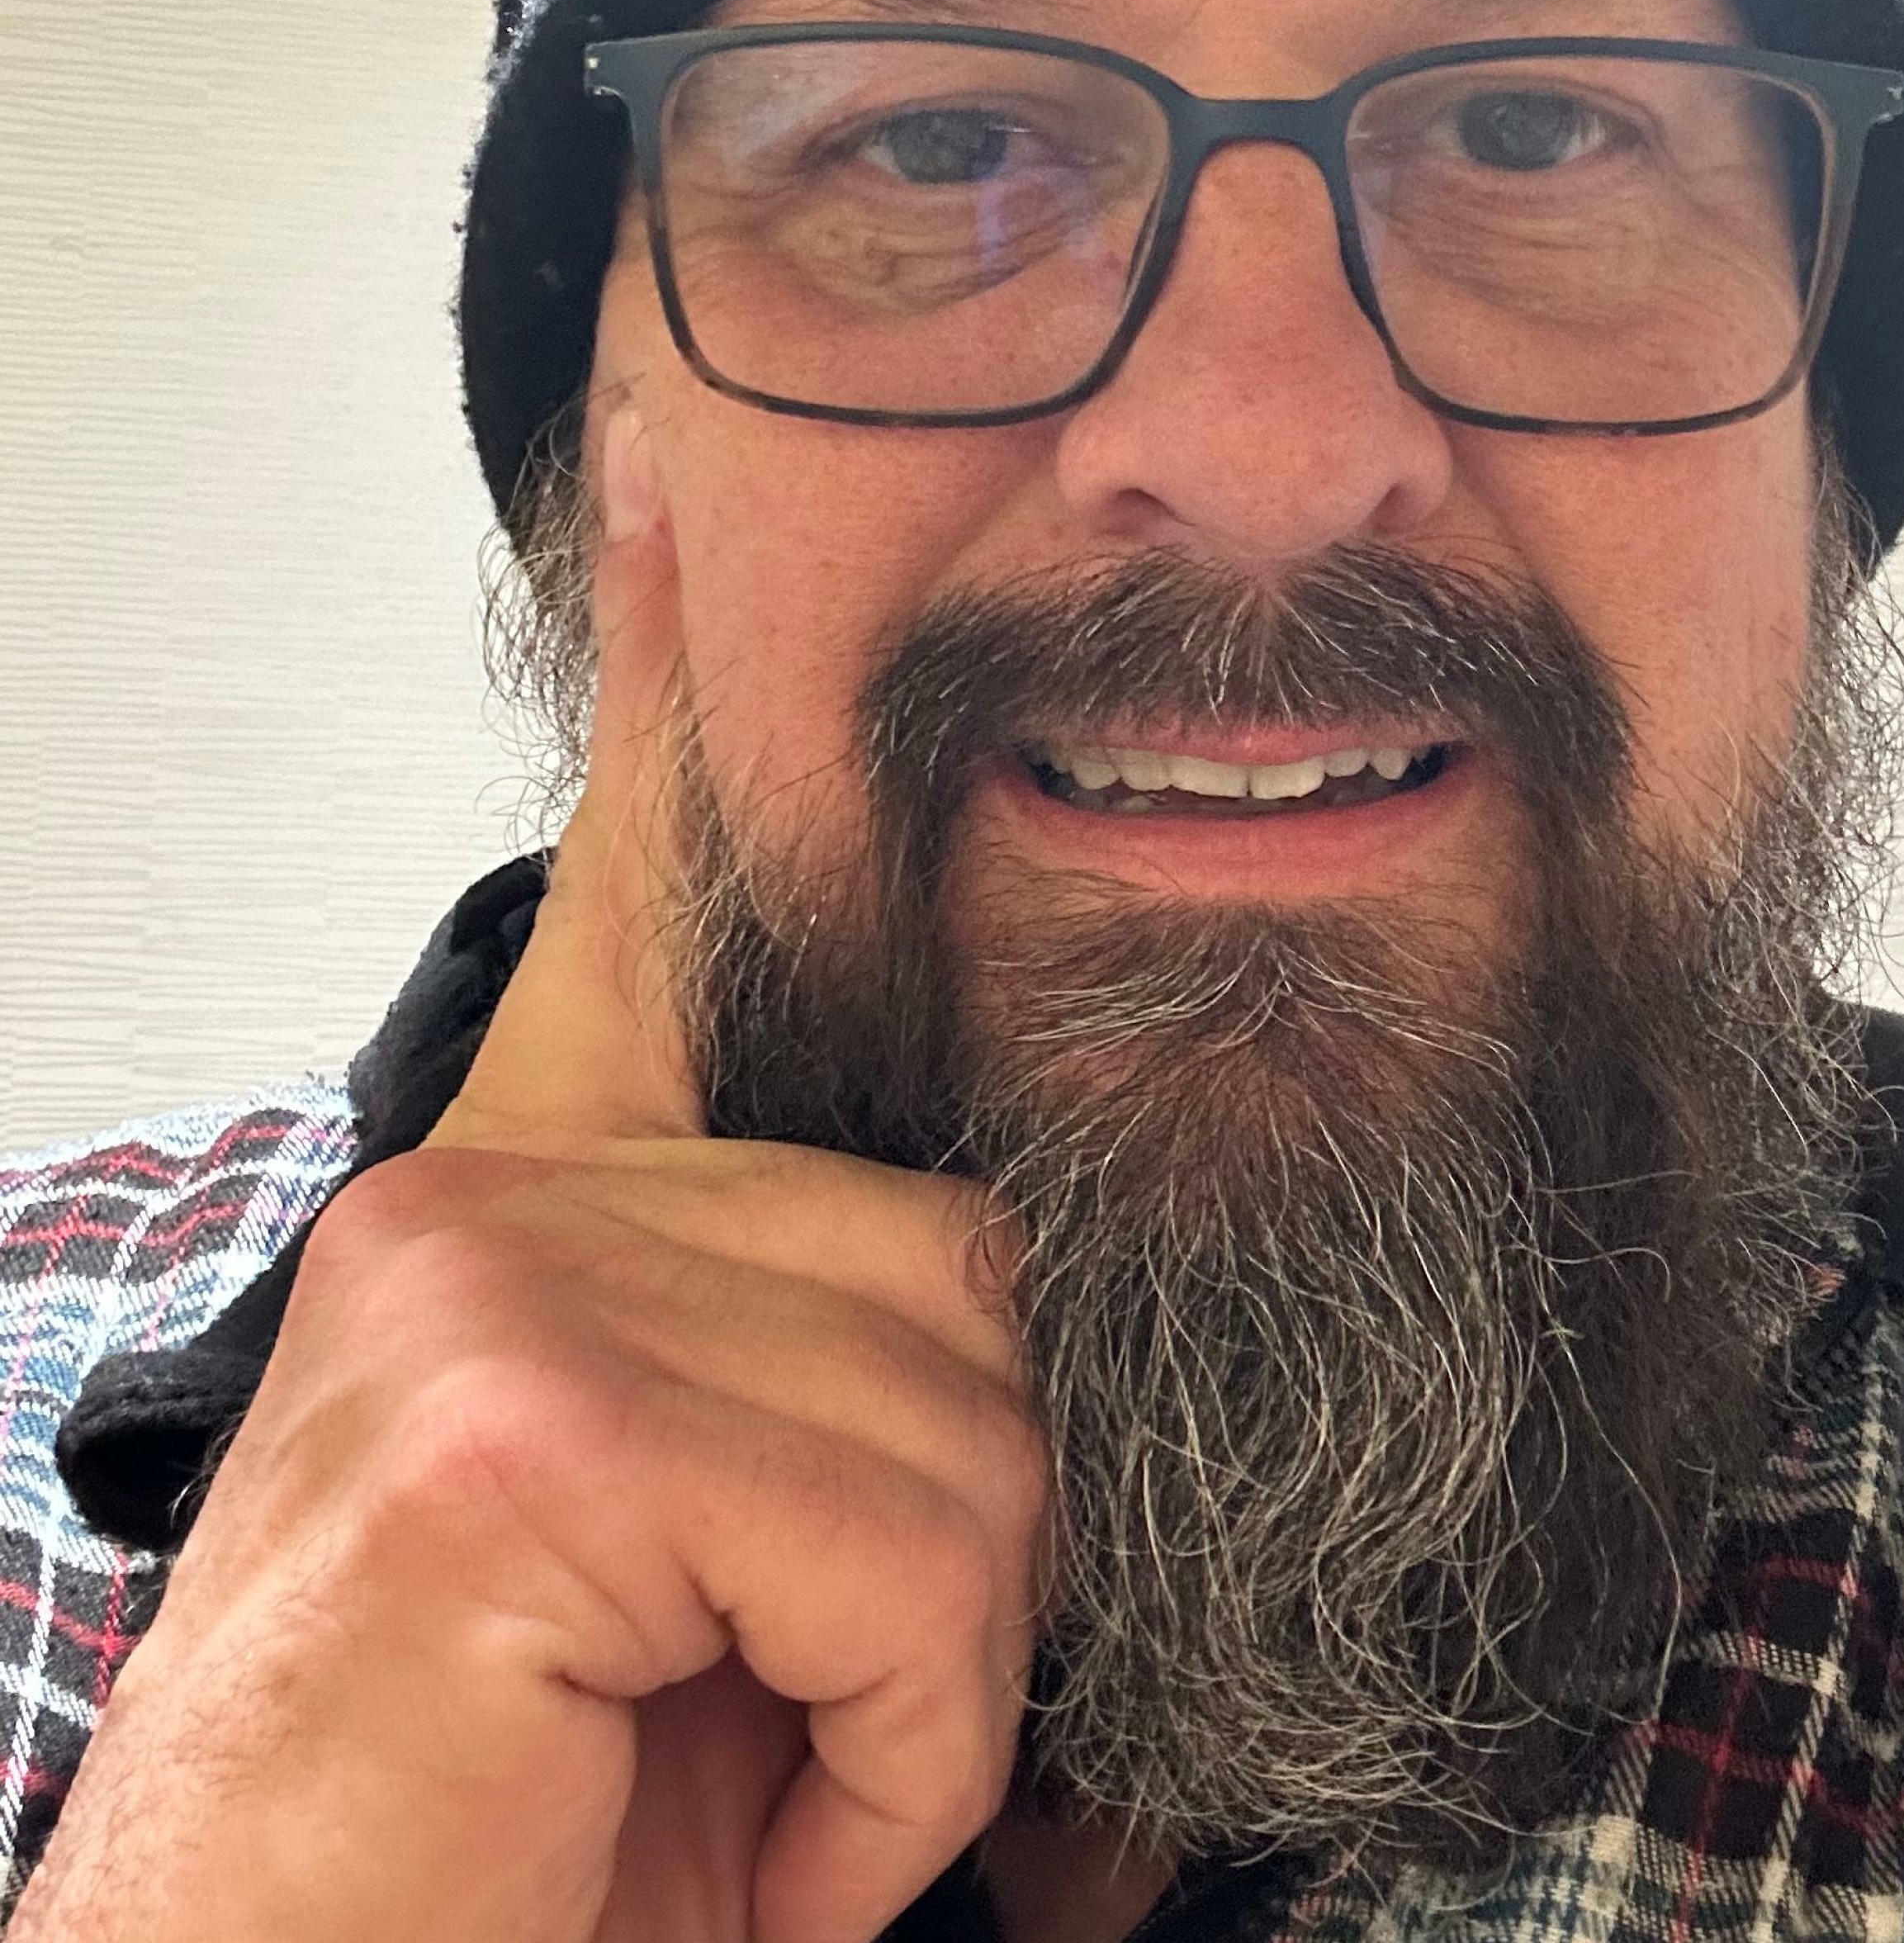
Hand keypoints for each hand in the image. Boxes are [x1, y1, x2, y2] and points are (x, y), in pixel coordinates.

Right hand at [15, 408, 1046, 1942]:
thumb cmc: (528, 1831)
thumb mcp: (708, 1577)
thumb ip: (826, 1395)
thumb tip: (1023, 1324)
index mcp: (528, 1213)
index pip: (633, 900)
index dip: (681, 697)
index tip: (695, 484)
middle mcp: (492, 1200)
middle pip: (962, 1256)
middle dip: (961, 1535)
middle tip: (797, 1699)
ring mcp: (493, 1287)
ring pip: (970, 1412)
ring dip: (933, 1666)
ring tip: (753, 1767)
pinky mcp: (512, 1427)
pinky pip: (913, 1549)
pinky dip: (897, 1754)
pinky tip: (746, 1827)